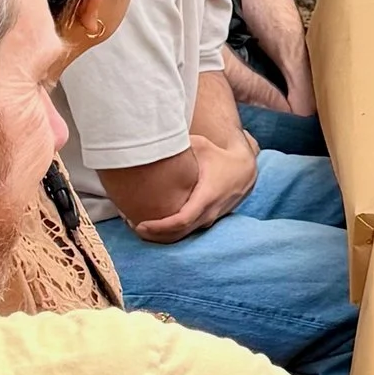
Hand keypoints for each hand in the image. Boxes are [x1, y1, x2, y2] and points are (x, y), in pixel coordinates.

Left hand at [132, 133, 256, 240]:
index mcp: (206, 196)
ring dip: (159, 236)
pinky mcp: (206, 222)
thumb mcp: (201, 146)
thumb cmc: (219, 157)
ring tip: (136, 225)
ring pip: (181, 236)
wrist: (244, 172)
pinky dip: (168, 232)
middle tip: (129, 224)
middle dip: (153, 234)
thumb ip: (180, 144)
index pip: (181, 220)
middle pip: (177, 234)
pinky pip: (186, 233)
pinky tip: (153, 224)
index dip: (159, 227)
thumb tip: (156, 137)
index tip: (139, 224)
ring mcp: (209, 220)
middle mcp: (208, 213)